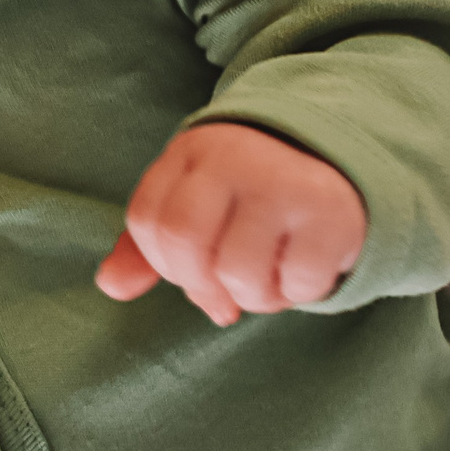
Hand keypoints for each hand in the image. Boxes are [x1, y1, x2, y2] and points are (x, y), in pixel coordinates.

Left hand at [94, 123, 365, 324]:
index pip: (146, 221)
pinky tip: (303, 270)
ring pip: (239, 271)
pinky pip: (297, 282)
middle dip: (200, 284)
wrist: (338, 159)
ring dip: (252, 297)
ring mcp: (283, 182)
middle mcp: (232, 158)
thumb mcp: (195, 204)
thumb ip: (148, 246)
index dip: (164, 265)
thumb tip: (111, 286)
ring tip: (267, 280)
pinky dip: (297, 293)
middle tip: (225, 293)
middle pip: (183, 240)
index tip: (192, 271)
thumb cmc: (250, 195)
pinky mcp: (331, 212)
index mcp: (190, 153)